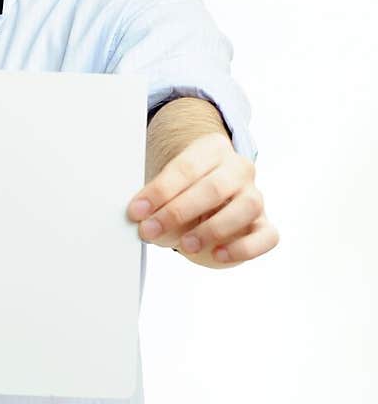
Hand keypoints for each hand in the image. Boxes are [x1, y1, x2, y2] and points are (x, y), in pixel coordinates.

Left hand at [126, 132, 278, 267]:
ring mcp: (255, 195)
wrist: (208, 204)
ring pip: (247, 207)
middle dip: (178, 212)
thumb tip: (146, 223)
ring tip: (186, 245)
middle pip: (215, 187)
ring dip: (212, 229)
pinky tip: (218, 254)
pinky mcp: (265, 224)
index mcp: (212, 149)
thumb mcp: (166, 195)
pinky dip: (244, 248)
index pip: (187, 167)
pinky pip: (266, 236)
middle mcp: (238, 168)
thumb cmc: (183, 195)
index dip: (160, 191)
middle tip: (151, 230)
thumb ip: (156, 206)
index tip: (137, 210)